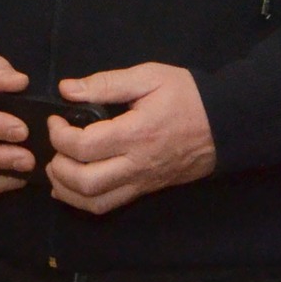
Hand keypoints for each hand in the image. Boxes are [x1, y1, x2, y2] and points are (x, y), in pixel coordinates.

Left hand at [44, 63, 214, 214]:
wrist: (226, 125)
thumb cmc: (187, 96)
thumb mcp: (149, 76)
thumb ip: (106, 83)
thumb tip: (67, 89)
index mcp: (135, 134)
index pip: (84, 147)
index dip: (59, 135)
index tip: (56, 120)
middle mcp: (136, 165)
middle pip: (85, 182)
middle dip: (58, 167)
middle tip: (54, 145)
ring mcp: (142, 182)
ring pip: (95, 202)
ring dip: (66, 189)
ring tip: (56, 167)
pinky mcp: (146, 190)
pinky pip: (110, 205)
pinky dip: (84, 200)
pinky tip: (71, 187)